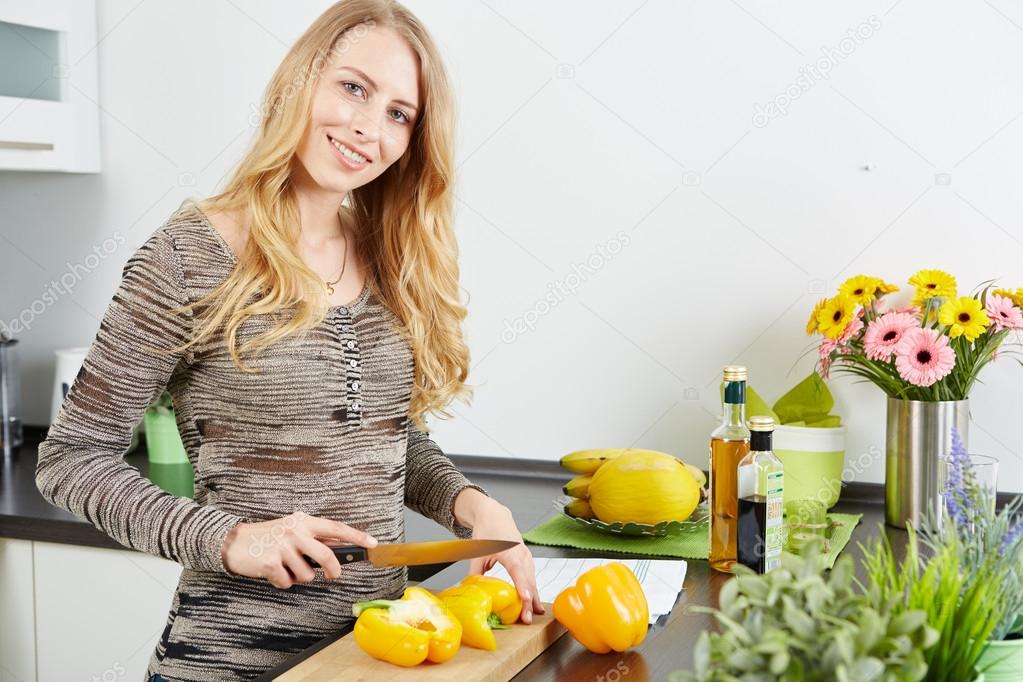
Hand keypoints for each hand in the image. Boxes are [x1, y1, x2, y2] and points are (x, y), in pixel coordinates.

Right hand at [221, 511, 377, 588]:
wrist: (234, 542)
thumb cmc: (268, 538)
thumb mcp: (292, 530)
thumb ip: (314, 537)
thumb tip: (340, 546)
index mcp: (303, 522)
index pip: (335, 528)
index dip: (356, 536)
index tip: (373, 542)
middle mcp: (295, 531)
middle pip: (326, 556)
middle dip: (333, 571)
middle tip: (332, 575)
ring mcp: (282, 546)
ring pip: (307, 574)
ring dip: (299, 577)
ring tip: (286, 567)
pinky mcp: (271, 562)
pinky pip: (288, 583)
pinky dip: (282, 582)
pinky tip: (273, 573)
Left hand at [465, 503, 545, 623]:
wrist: (495, 516)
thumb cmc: (488, 531)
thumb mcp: (478, 552)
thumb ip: (475, 572)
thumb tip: (470, 590)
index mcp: (510, 551)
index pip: (518, 570)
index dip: (522, 586)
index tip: (525, 599)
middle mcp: (521, 554)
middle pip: (528, 580)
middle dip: (528, 601)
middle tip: (526, 619)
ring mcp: (526, 556)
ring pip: (532, 580)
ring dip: (532, 599)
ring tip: (531, 616)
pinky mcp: (527, 560)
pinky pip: (532, 578)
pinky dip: (533, 591)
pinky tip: (534, 605)